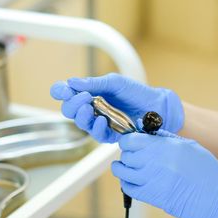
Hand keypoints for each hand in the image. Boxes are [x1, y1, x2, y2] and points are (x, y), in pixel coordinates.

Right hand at [49, 73, 183, 142]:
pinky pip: (97, 134)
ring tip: (88, 108)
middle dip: (72, 104)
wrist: (156, 106)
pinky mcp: (110, 134)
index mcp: (90, 93)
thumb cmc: (136, 92)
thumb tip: (72, 82)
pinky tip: (100, 120)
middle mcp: (92, 108)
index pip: (68, 93)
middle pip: (70, 110)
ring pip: (81, 123)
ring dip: (81, 116)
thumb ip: (94, 83)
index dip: (61, 91)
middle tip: (82, 97)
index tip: (62, 90)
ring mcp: (99, 121)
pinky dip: (96, 127)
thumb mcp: (115, 83)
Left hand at [112, 131, 217, 217]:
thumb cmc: (207, 171)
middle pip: (126, 154)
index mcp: (166, 146)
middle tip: (132, 154)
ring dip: (123, 168)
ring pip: (122, 172)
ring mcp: (152, 180)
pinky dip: (126, 183)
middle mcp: (155, 161)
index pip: (132, 140)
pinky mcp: (152, 197)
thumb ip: (166, 138)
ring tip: (127, 167)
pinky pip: (128, 188)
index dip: (128, 139)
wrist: (217, 198)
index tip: (131, 141)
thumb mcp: (190, 146)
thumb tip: (148, 131)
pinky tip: (132, 180)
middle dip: (127, 153)